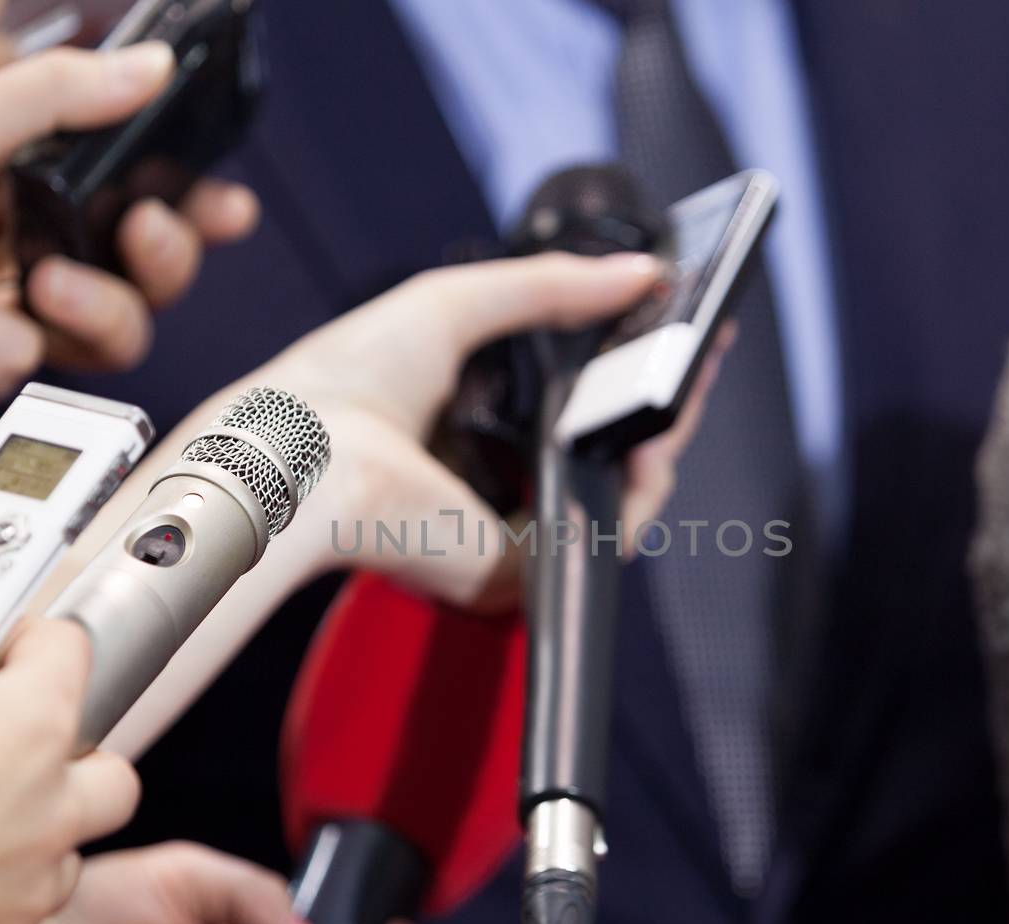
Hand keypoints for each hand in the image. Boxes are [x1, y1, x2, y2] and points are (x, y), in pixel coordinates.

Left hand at [0, 43, 259, 423]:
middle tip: (148, 231)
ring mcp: (5, 313)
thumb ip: (59, 100)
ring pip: (106, 334)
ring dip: (90, 306)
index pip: (132, 200)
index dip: (189, 210)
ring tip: (40, 283)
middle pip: (143, 279)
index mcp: (27, 189)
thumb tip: (150, 69)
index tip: (227, 207)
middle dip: (161, 260)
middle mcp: (26, 252)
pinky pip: (17, 362)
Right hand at [0, 549, 140, 923]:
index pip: (71, 649)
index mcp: (30, 729)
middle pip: (105, 762)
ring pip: (72, 843)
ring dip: (37, 823)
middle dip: (67, 746)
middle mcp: (52, 805)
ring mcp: (35, 878)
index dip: (27, 638)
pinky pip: (25, 907)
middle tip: (0, 739)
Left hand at [50, 252, 722, 757]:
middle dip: (664, 392)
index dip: (629, 365)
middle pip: (608, 445)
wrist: (302, 455)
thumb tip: (642, 272)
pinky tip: (662, 431)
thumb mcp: (457, 305)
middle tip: (706, 343)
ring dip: (667, 431)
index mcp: (472, 432)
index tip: (675, 323)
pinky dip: (648, 479)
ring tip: (690, 375)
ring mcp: (513, 533)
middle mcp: (496, 488)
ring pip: (621, 487)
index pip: (573, 404)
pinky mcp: (525, 567)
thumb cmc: (344, 384)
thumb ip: (551, 288)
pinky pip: (613, 527)